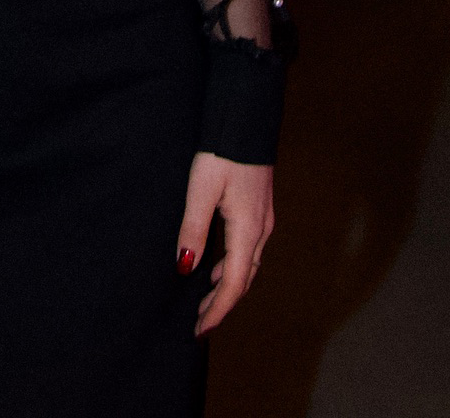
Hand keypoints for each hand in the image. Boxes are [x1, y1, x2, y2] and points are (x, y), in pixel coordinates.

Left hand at [176, 150, 273, 335]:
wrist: (246, 118)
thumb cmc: (222, 151)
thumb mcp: (201, 190)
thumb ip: (193, 230)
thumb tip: (186, 268)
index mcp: (247, 230)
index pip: (233, 284)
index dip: (217, 310)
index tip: (199, 331)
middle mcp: (261, 230)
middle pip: (243, 279)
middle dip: (222, 303)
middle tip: (199, 323)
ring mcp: (263, 219)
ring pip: (248, 264)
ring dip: (227, 285)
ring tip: (206, 300)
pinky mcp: (259, 208)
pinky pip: (248, 249)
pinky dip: (233, 265)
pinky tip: (217, 265)